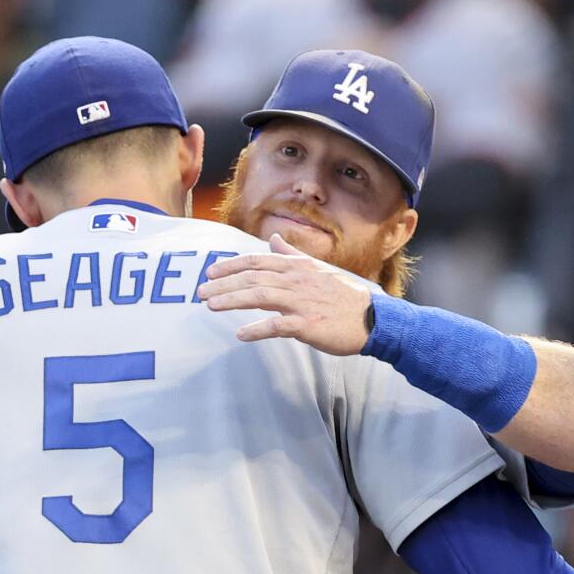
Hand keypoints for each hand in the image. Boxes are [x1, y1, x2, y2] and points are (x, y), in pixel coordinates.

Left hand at [197, 233, 373, 352]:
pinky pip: (278, 326)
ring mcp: (302, 302)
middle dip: (223, 284)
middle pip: (253, 278)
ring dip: (232, 301)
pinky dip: (257, 329)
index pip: (258, 261)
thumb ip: (293, 255)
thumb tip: (275, 239)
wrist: (373, 319)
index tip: (210, 273)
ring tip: (211, 307)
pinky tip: (240, 334)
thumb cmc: (344, 297)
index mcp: (298, 267)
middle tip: (200, 293)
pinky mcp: (308, 324)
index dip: (231, 266)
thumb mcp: (318, 270)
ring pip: (260, 297)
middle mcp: (297, 280)